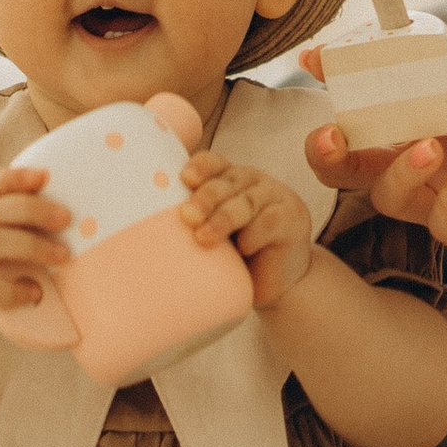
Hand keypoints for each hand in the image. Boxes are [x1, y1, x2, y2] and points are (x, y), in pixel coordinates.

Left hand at [181, 151, 314, 308]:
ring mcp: (275, 197)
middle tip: (187, 216)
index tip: (184, 179)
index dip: (200, 167)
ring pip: (246, 201)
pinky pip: (269, 222)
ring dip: (223, 218)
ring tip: (203, 238)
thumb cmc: (238, 257)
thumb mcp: (213, 234)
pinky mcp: (293, 218)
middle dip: (205, 198)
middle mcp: (252, 182)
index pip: (214, 163)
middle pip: (228, 181)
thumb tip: (153, 225)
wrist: (277, 284)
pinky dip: (252, 236)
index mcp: (229, 179)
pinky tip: (243, 250)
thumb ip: (196, 222)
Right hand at [302, 14, 446, 290]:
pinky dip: (446, 196)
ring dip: (397, 169)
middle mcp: (435, 160)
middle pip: (358, 160)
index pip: (377, 101)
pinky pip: (438, 224)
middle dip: (333, 147)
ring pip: (386, 194)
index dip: (343, 82)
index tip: (319, 59)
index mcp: (443, 117)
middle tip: (334, 132)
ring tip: (430, 146)